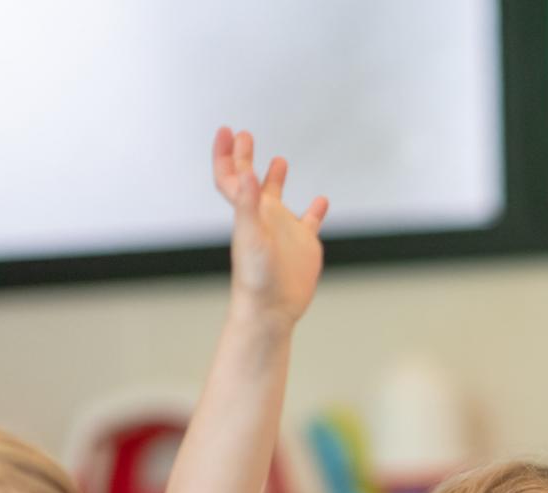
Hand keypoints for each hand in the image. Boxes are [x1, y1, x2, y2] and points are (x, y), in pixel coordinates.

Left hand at [212, 127, 327, 325]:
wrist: (273, 307)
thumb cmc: (256, 276)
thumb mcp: (250, 235)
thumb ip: (247, 203)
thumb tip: (246, 173)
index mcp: (247, 211)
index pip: (231, 176)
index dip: (226, 153)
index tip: (227, 131)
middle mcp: (263, 216)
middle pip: (249, 180)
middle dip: (245, 156)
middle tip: (245, 135)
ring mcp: (283, 229)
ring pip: (278, 197)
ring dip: (276, 178)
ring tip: (280, 161)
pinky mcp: (303, 244)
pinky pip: (311, 221)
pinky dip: (316, 210)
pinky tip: (322, 201)